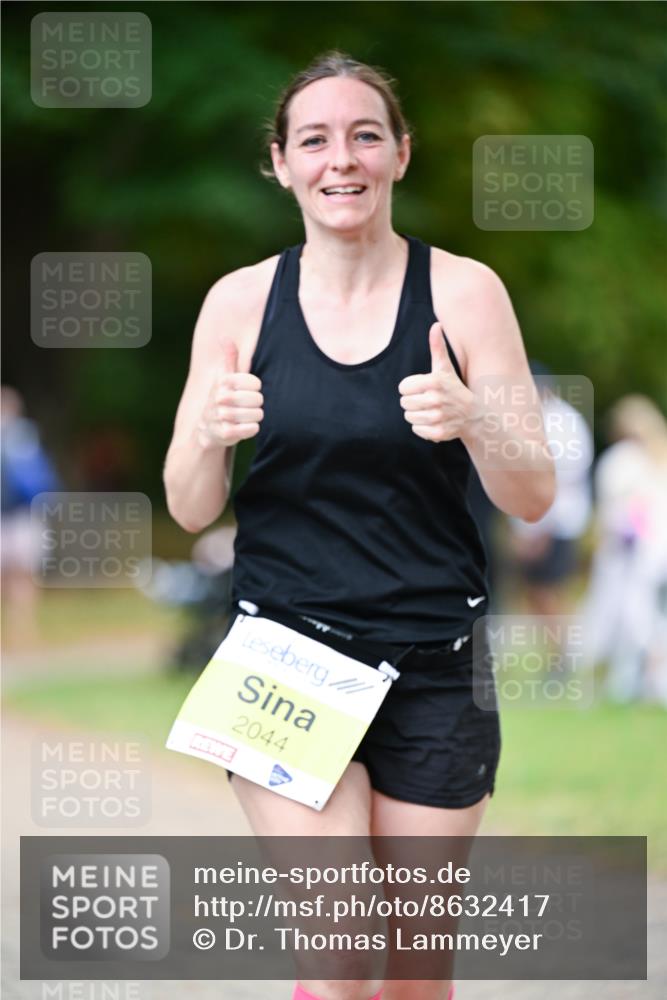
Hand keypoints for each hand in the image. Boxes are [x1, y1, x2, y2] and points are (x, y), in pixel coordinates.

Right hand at [197, 337, 262, 448]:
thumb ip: (229, 359)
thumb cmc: (223, 399)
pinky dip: (251, 429)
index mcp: (223, 382)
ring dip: (254, 417)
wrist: (208, 429)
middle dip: (256, 404)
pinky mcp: (226, 433)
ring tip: (245, 417)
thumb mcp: (225, 378)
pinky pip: (252, 429)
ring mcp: (222, 416)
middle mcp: (220, 398)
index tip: (247, 391)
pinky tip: (243, 427)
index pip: (255, 383)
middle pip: (258, 399)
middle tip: (248, 407)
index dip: (255, 388)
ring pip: (257, 415)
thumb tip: (224, 337)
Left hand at [398, 322, 475, 441]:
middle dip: (413, 402)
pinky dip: (423, 428)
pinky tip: (435, 422)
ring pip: (409, 418)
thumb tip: (437, 324)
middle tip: (428, 401)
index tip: (424, 389)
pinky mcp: (438, 433)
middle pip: (404, 403)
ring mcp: (438, 417)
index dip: (411, 388)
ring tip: (432, 411)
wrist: (473, 415)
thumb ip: (438, 347)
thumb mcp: (445, 368)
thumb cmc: (454, 388)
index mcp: (434, 381)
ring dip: (417, 416)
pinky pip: (417, 430)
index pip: (402, 388)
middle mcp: (436, 399)